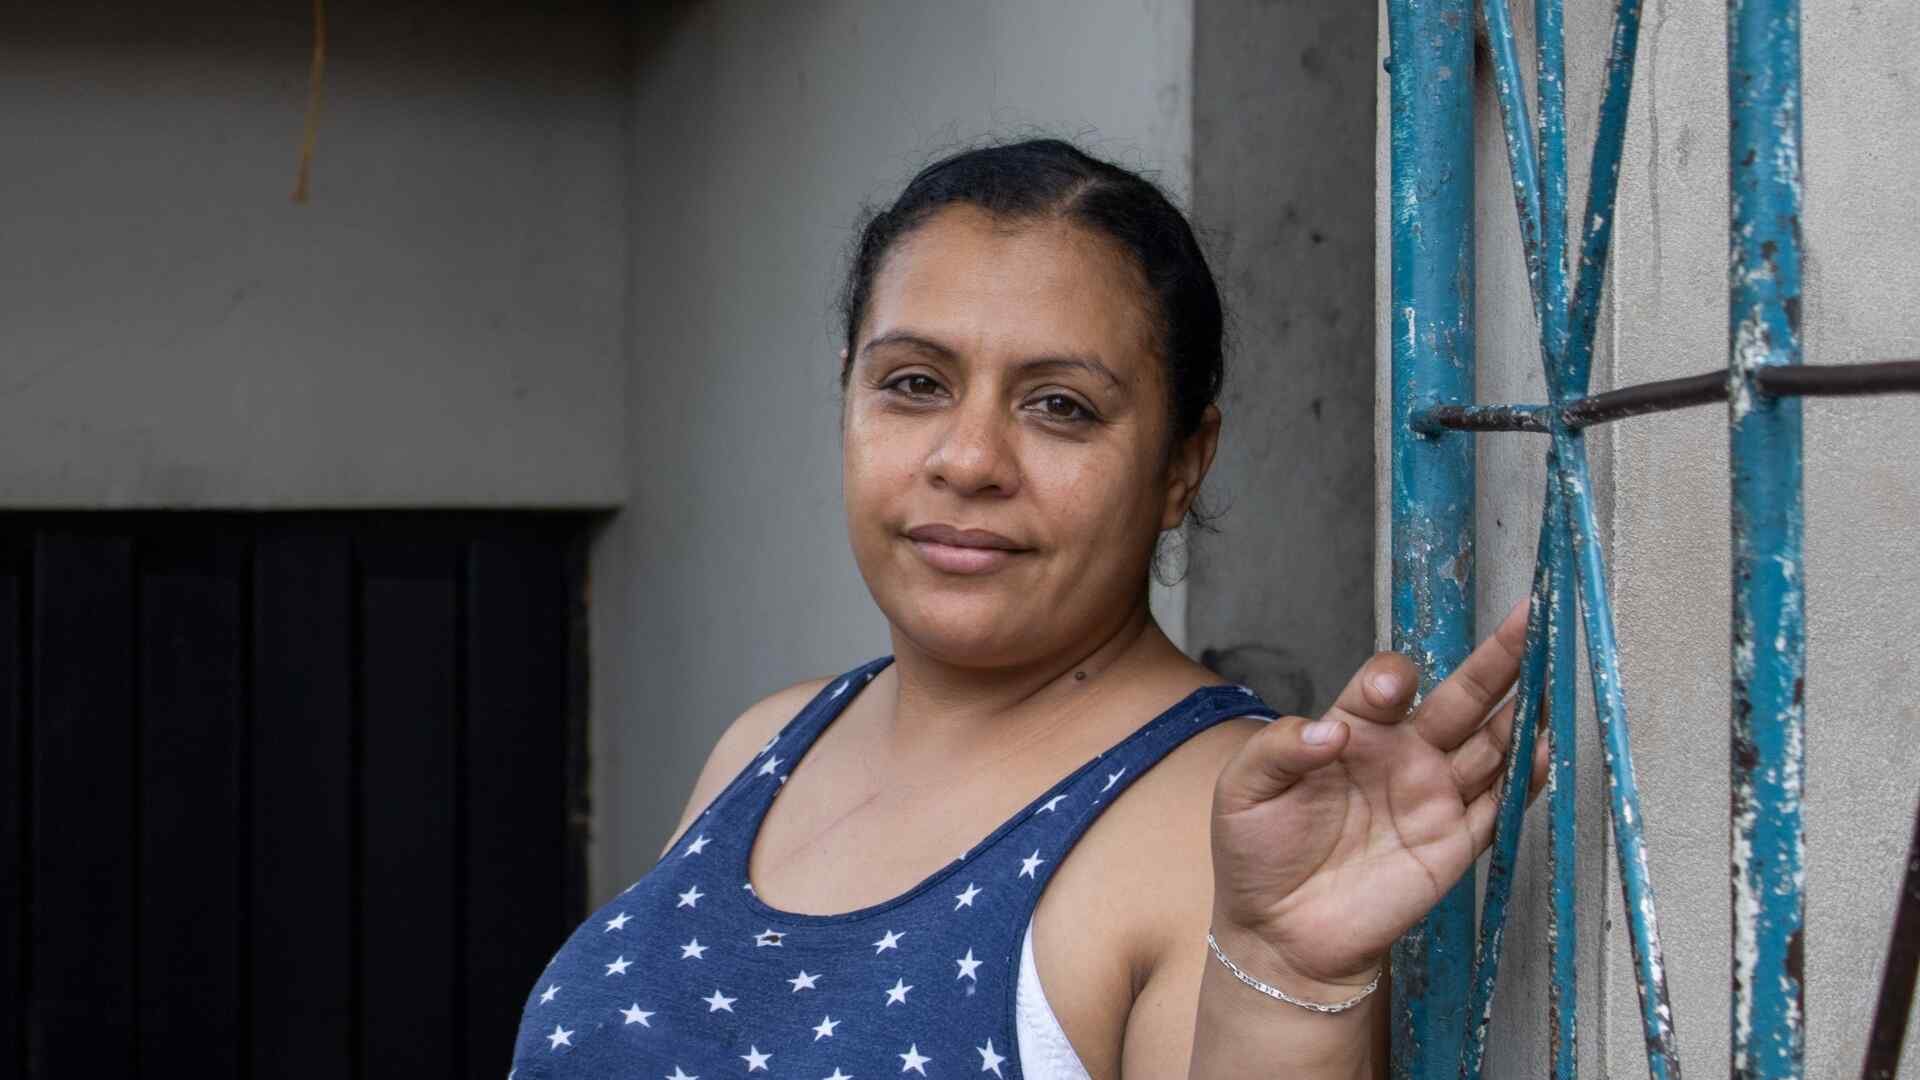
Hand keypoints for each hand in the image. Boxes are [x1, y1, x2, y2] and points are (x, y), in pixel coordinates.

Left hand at [1207, 600, 1546, 994]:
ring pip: (1490, 743)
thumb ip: (1278, 748)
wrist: (1278, 933)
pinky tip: (1543, 746)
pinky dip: (1525, 776)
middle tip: (1527, 617)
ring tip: (1553, 669)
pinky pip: (1499, 804)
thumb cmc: (1256, 853)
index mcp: (1352, 730)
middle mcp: (1400, 755)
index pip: (1386, 686)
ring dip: (1522, 711)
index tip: (1389, 692)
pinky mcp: (1453, 842)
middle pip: (1459, 699)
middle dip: (1495, 660)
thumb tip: (1329, 729)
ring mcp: (1432, 796)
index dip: (1393, 680)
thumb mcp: (1244, 789)